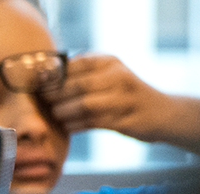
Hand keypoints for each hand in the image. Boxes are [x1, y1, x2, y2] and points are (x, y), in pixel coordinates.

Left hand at [40, 54, 178, 141]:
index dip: (51, 76)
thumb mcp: (106, 74)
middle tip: (44, 102)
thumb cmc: (123, 93)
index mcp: (109, 61)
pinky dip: (75, 125)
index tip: (37, 84)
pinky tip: (67, 126)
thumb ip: (79, 73)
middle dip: (55, 95)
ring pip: (85, 105)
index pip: (73, 64)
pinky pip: (93, 123)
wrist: (161, 112)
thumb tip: (41, 76)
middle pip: (77, 85)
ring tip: (56, 115)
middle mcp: (118, 76)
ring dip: (64, 112)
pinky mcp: (126, 120)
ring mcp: (124, 99)